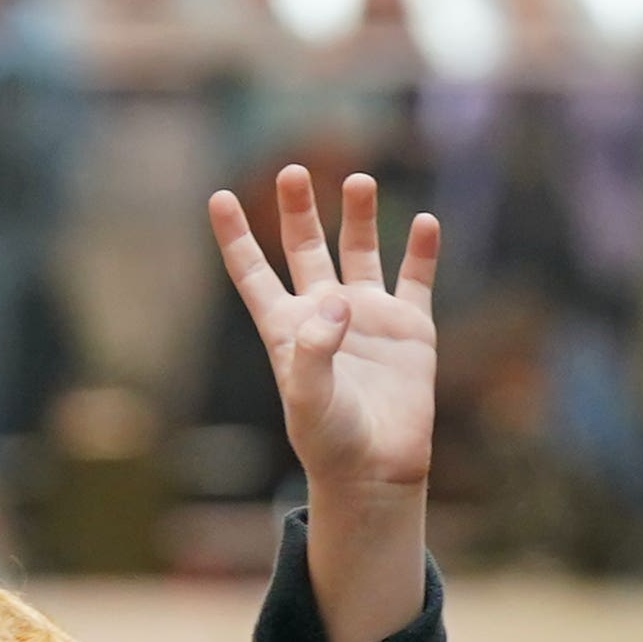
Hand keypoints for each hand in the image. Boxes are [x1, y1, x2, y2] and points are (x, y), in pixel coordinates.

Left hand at [208, 164, 438, 502]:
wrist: (377, 472)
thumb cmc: (330, 442)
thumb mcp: (309, 398)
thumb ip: (314, 349)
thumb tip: (338, 301)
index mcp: (287, 328)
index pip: (253, 272)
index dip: (236, 236)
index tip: (218, 197)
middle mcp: (325, 313)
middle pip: (306, 248)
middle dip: (298, 210)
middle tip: (292, 170)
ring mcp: (369, 317)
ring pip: (360, 251)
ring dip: (359, 216)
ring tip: (358, 179)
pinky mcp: (410, 329)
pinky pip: (416, 279)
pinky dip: (421, 251)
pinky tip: (424, 222)